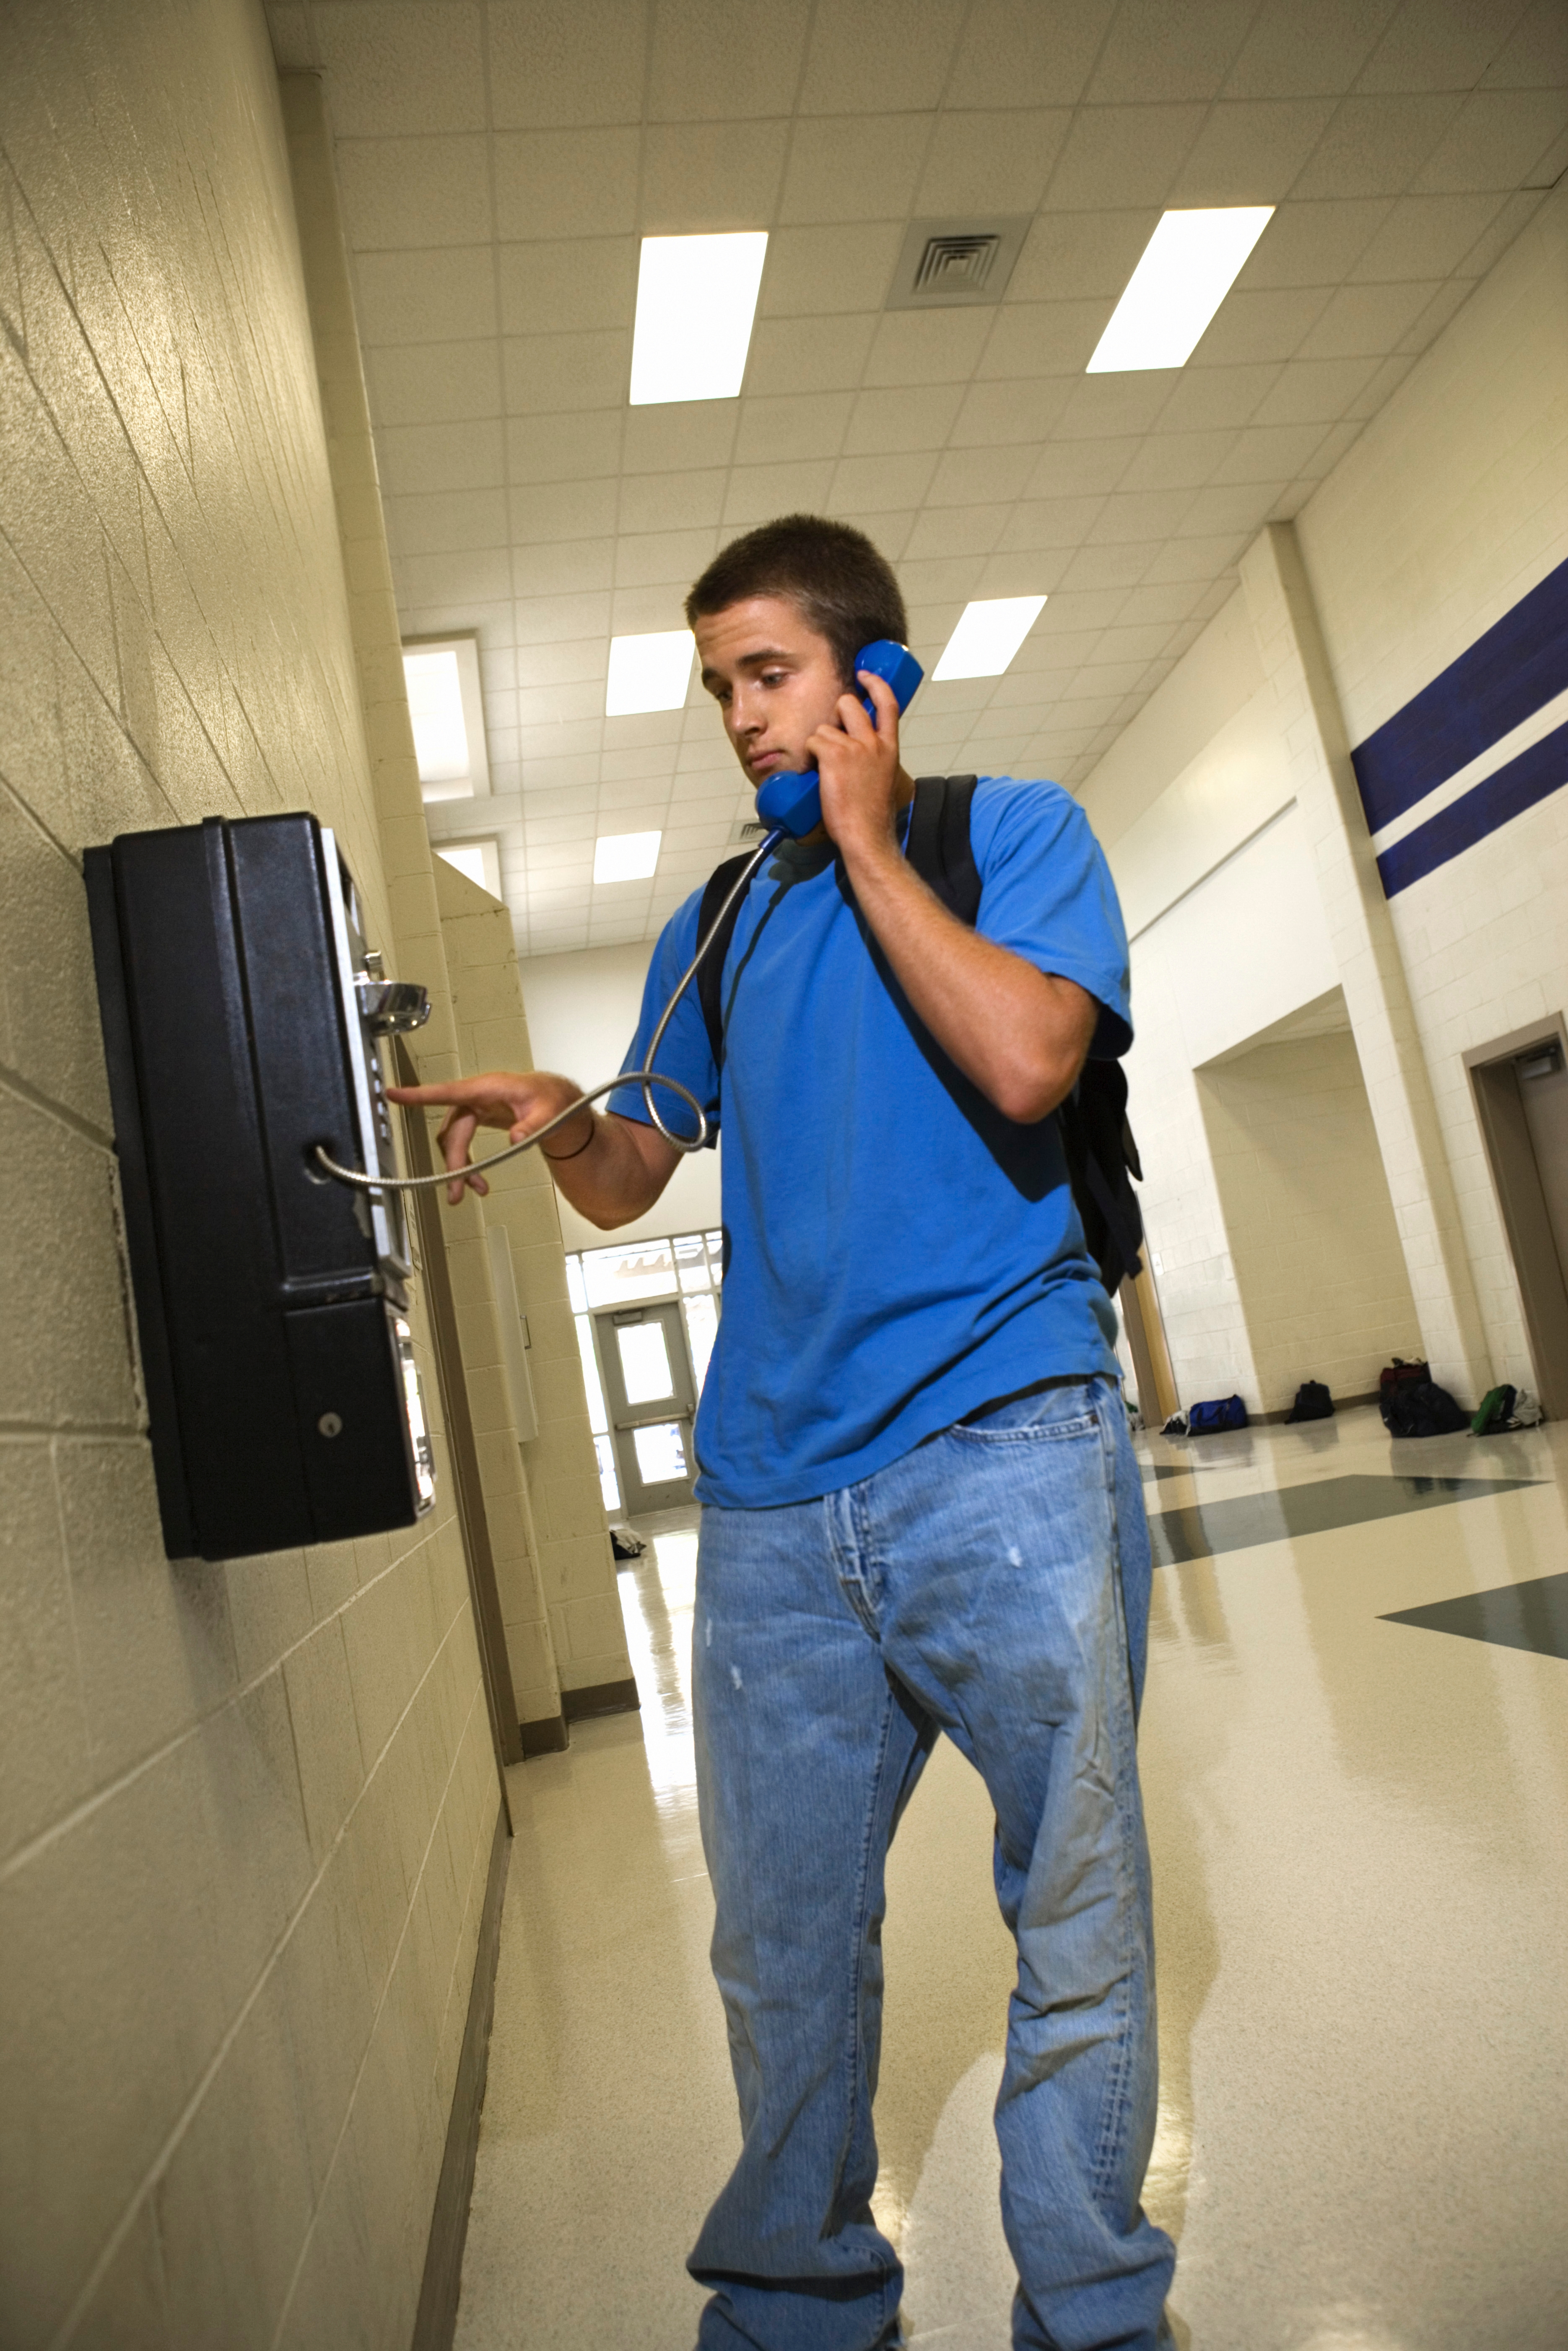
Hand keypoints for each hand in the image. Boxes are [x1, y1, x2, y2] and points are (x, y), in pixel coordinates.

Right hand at [385, 1069, 590, 1204]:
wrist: (561, 1103)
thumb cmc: (555, 1101)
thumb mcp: (551, 1113)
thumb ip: (535, 1126)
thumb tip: (517, 1138)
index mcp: (489, 1089)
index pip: (449, 1092)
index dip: (420, 1095)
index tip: (393, 1094)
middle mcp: (478, 1096)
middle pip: (453, 1129)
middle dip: (453, 1162)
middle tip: (456, 1193)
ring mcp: (477, 1107)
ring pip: (455, 1138)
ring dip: (460, 1165)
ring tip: (475, 1190)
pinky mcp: (480, 1116)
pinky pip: (463, 1139)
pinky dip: (466, 1161)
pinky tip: (478, 1180)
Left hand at [808, 669, 905, 863]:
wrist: (867, 835)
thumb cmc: (872, 816)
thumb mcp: (883, 778)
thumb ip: (875, 758)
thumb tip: (858, 752)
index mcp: (890, 748)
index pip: (888, 703)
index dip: (875, 684)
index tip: (864, 676)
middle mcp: (875, 742)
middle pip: (849, 703)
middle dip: (835, 713)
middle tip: (831, 734)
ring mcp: (855, 747)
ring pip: (825, 726)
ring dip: (820, 744)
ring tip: (825, 769)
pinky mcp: (834, 755)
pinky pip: (813, 741)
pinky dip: (810, 755)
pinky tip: (818, 773)